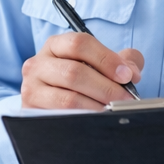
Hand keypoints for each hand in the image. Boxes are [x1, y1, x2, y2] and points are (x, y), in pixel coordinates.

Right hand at [21, 31, 144, 108]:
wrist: (53, 106)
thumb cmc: (81, 82)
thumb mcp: (99, 65)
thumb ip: (122, 61)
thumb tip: (132, 71)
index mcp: (55, 45)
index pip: (79, 43)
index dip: (106, 59)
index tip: (127, 75)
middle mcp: (38, 63)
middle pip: (74, 72)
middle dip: (106, 87)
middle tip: (126, 98)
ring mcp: (31, 87)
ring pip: (68, 98)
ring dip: (97, 106)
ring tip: (113, 110)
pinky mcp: (31, 110)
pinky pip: (61, 115)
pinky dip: (84, 118)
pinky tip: (97, 119)